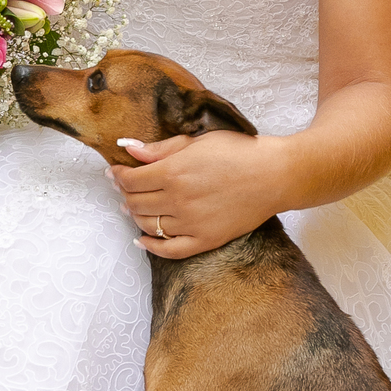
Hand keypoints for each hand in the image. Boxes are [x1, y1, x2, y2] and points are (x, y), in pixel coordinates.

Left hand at [111, 132, 288, 259]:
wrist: (274, 175)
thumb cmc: (238, 152)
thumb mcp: (197, 141)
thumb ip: (160, 149)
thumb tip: (129, 149)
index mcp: (173, 172)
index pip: (131, 179)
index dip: (118, 176)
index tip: (115, 173)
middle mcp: (178, 200)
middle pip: (135, 203)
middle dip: (125, 194)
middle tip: (124, 188)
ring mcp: (191, 223)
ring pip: (148, 225)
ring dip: (136, 216)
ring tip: (135, 207)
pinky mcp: (205, 240)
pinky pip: (169, 250)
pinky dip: (151, 246)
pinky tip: (142, 239)